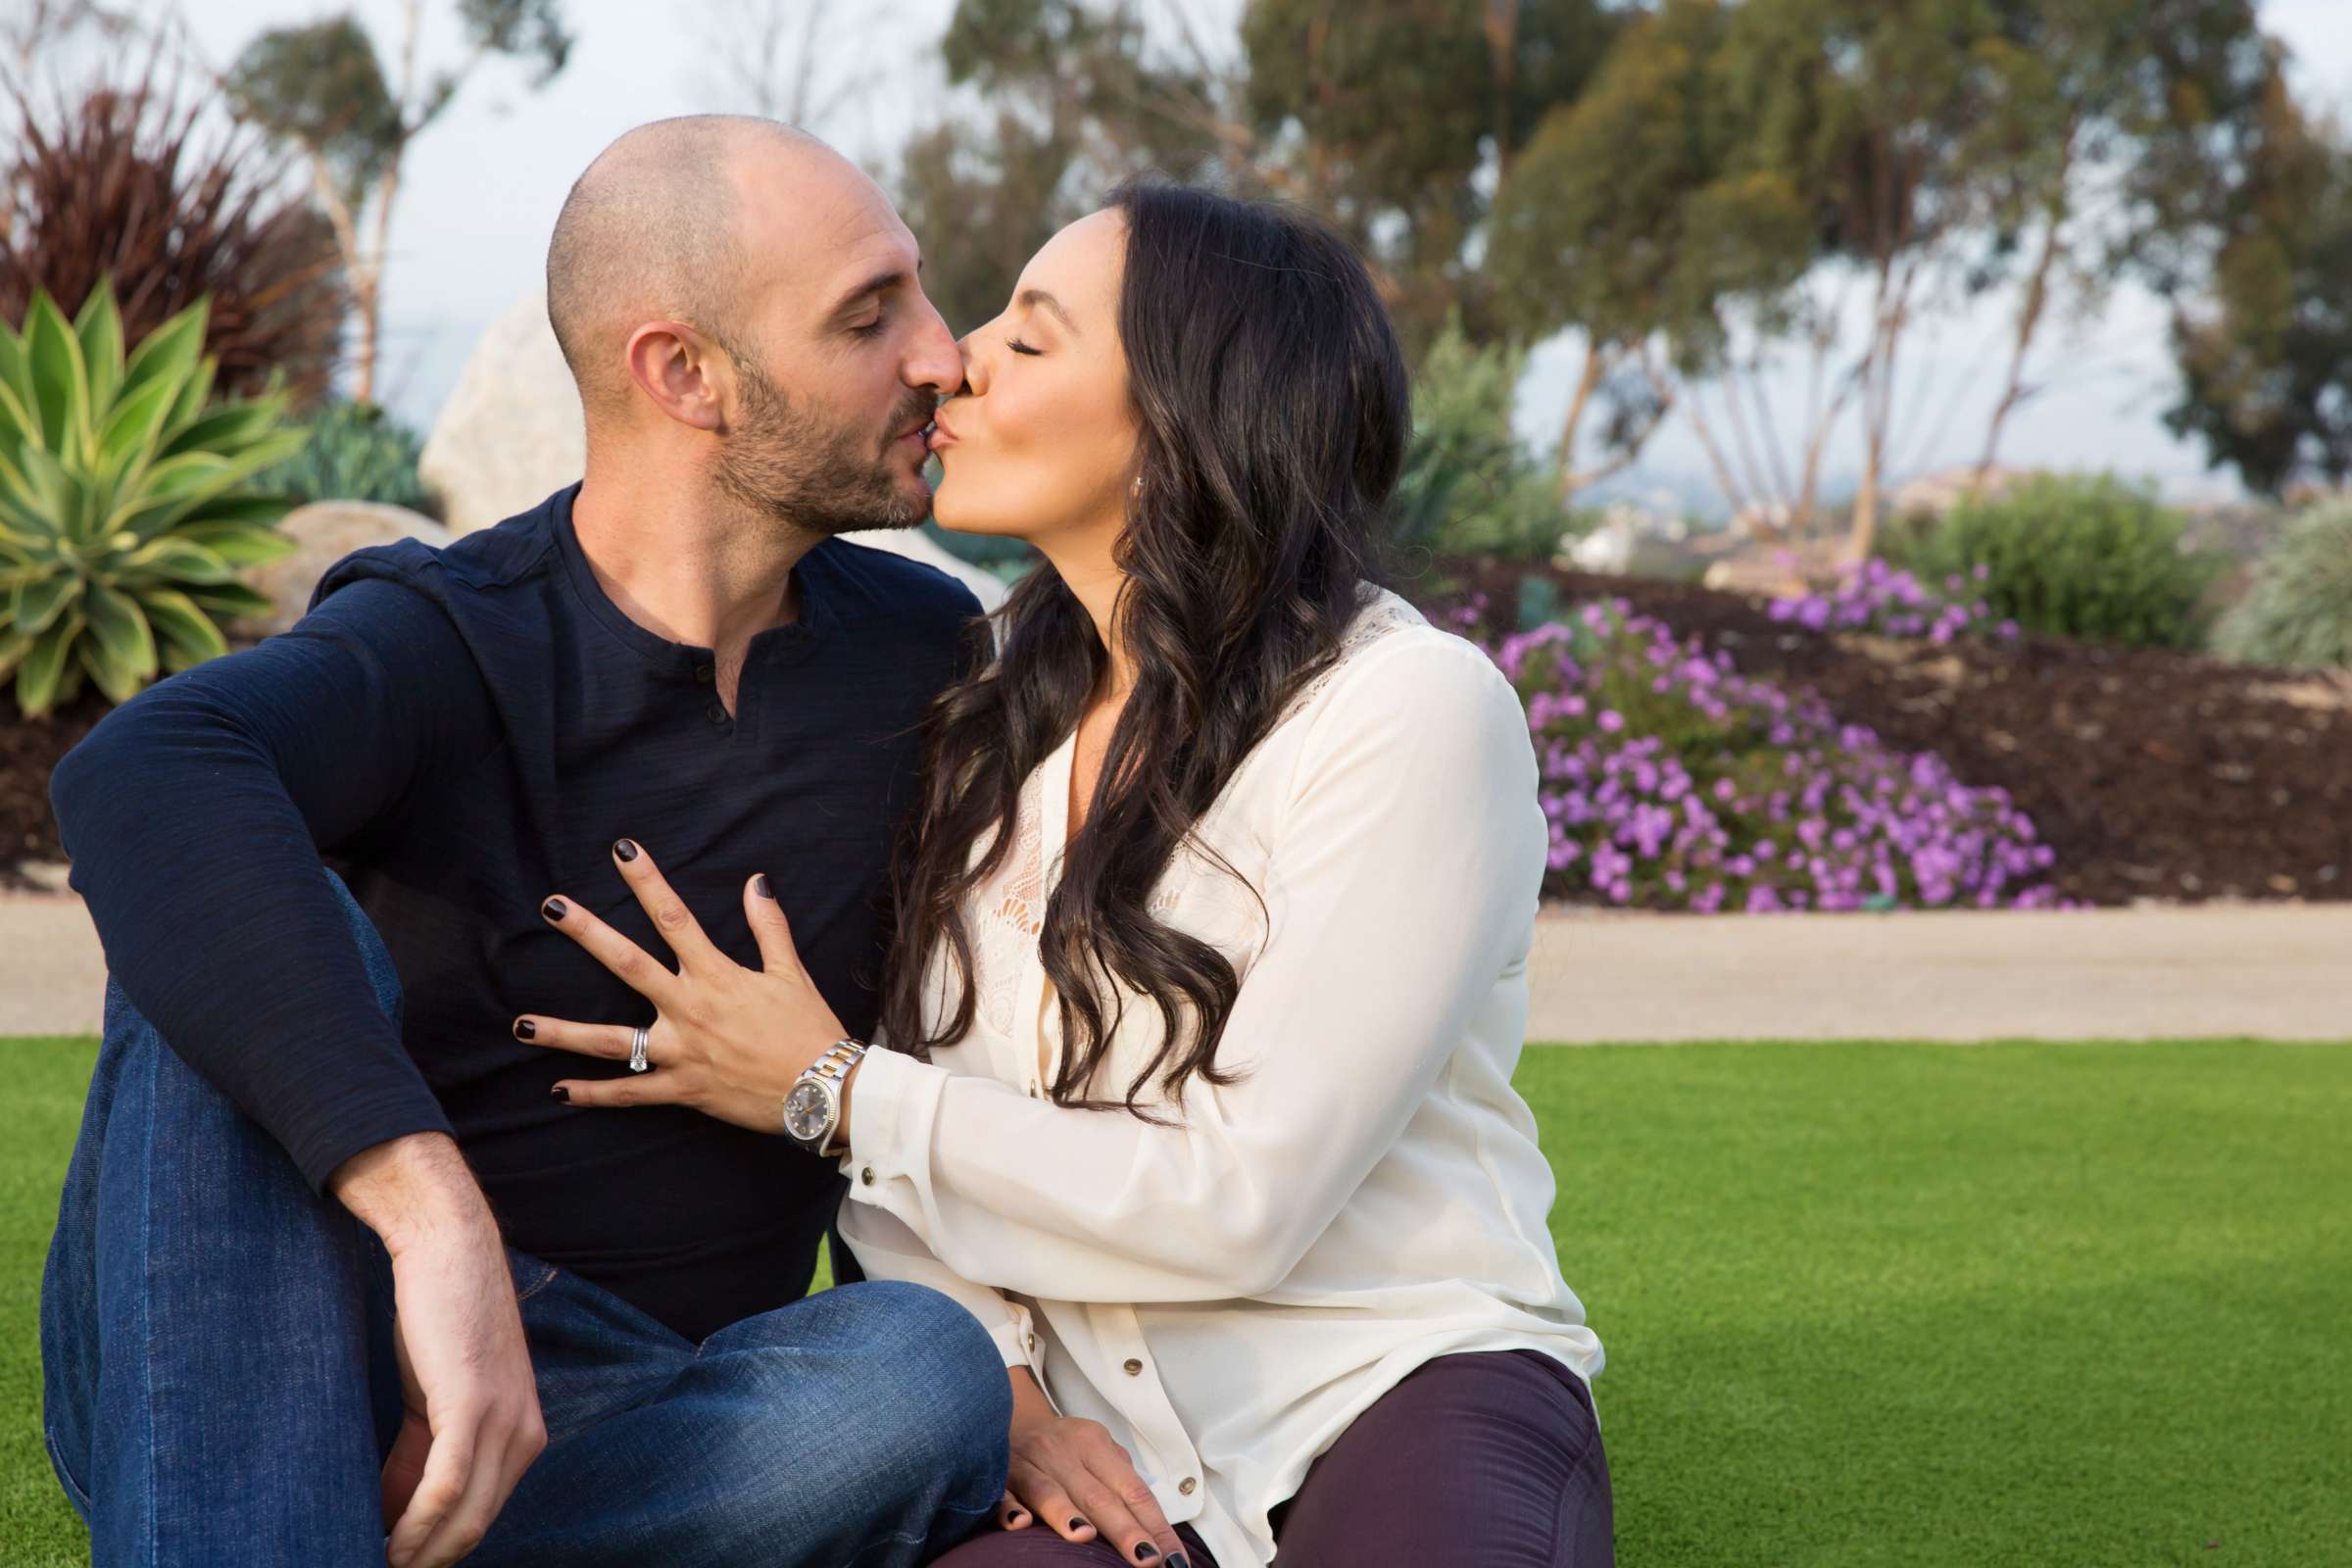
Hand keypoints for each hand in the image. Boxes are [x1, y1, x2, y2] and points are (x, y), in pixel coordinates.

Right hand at [330, 1135, 545, 1567]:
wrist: (445, 1244)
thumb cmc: (437, 1318)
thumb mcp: (433, 1398)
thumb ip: (420, 1452)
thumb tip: (392, 1514)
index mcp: (521, 1435)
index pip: (480, 1516)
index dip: (438, 1548)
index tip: (398, 1563)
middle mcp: (524, 1435)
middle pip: (475, 1527)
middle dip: (429, 1558)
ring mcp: (504, 1422)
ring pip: (465, 1518)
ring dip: (419, 1554)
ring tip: (376, 1567)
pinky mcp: (473, 1408)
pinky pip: (448, 1488)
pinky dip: (417, 1526)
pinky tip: (388, 1548)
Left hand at [519, 839, 844, 1133]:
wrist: (823, 1091)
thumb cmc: (810, 1029)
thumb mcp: (791, 972)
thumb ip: (769, 926)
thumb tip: (756, 883)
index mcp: (717, 975)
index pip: (674, 916)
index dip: (647, 880)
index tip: (623, 851)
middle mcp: (690, 1008)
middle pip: (628, 963)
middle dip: (587, 933)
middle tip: (551, 908)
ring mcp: (681, 1051)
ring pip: (611, 1040)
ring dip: (564, 1031)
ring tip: (522, 1024)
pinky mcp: (682, 1089)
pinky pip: (629, 1093)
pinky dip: (593, 1094)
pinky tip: (559, 1090)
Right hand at [1000, 1370, 1186, 1564]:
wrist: (1009, 1416)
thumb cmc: (1064, 1446)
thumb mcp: (1098, 1450)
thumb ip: (1122, 1480)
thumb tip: (1155, 1528)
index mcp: (1094, 1445)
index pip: (1132, 1490)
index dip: (1154, 1524)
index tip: (1172, 1557)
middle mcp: (1063, 1453)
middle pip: (1097, 1495)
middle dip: (1123, 1529)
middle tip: (1146, 1558)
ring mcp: (1028, 1464)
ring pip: (1049, 1491)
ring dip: (1066, 1514)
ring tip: (1084, 1536)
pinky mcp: (998, 1475)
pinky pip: (1002, 1493)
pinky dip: (1010, 1508)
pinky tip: (1020, 1523)